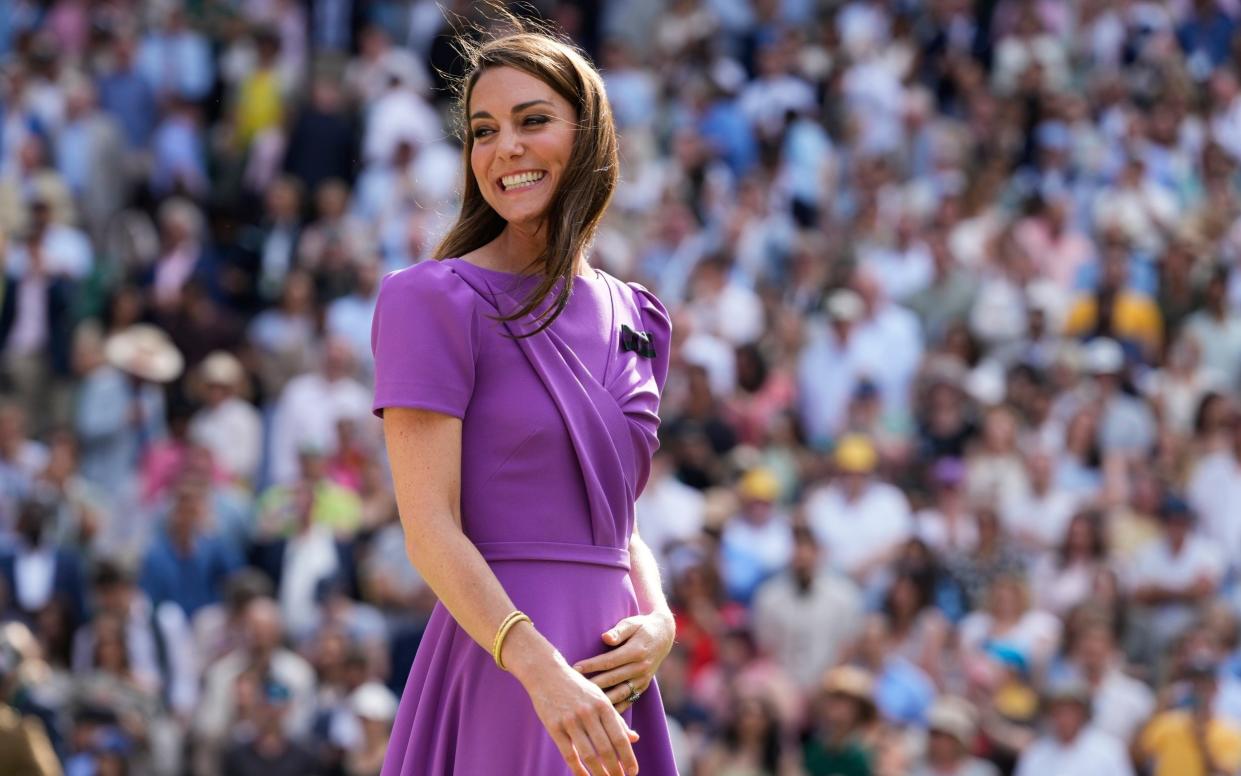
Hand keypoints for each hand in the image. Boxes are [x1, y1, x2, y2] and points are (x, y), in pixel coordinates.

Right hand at [518, 649, 640, 775]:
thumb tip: (634, 738)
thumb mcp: (599, 697)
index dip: (628, 757)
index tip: (633, 772)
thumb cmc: (577, 687)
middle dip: (615, 769)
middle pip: (606, 749)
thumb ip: (616, 719)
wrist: (546, 673)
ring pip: (588, 754)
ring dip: (599, 772)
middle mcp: (589, 713)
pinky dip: (578, 769)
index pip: (620, 737)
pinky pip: (569, 753)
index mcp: (603, 705)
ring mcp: (571, 720)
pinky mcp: (554, 726)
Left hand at [573, 612, 675, 714]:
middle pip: (613, 679)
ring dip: (602, 699)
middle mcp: (641, 668)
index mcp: (636, 651)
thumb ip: (618, 631)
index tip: (575, 668)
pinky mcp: (643, 687)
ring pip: (620, 693)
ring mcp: (643, 680)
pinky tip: (601, 713)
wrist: (664, 636)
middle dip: (592, 683)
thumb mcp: (631, 623)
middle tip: (574, 688)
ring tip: (585, 702)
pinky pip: (628, 700)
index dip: (592, 665)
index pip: (610, 661)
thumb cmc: (641, 627)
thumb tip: (605, 638)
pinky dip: (616, 708)